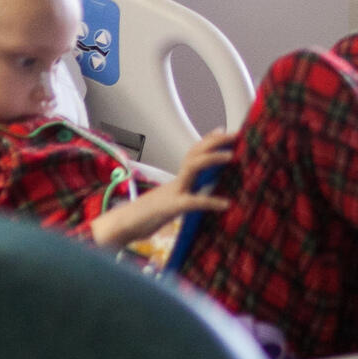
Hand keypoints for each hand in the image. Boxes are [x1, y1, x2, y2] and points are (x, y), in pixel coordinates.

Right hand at [89, 128, 231, 248]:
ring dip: (212, 159)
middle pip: (194, 153)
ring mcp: (173, 193)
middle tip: (235, 134)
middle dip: (215, 142)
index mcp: (177, 180)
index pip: (193, 153)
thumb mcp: (172, 204)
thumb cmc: (146, 217)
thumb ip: (187, 196)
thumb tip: (206, 192)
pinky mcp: (171, 208)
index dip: (208, 140)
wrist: (122, 228)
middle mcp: (176, 182)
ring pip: (192, 167)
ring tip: (231, 157)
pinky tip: (226, 204)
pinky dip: (210, 201)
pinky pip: (192, 201)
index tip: (224, 130)